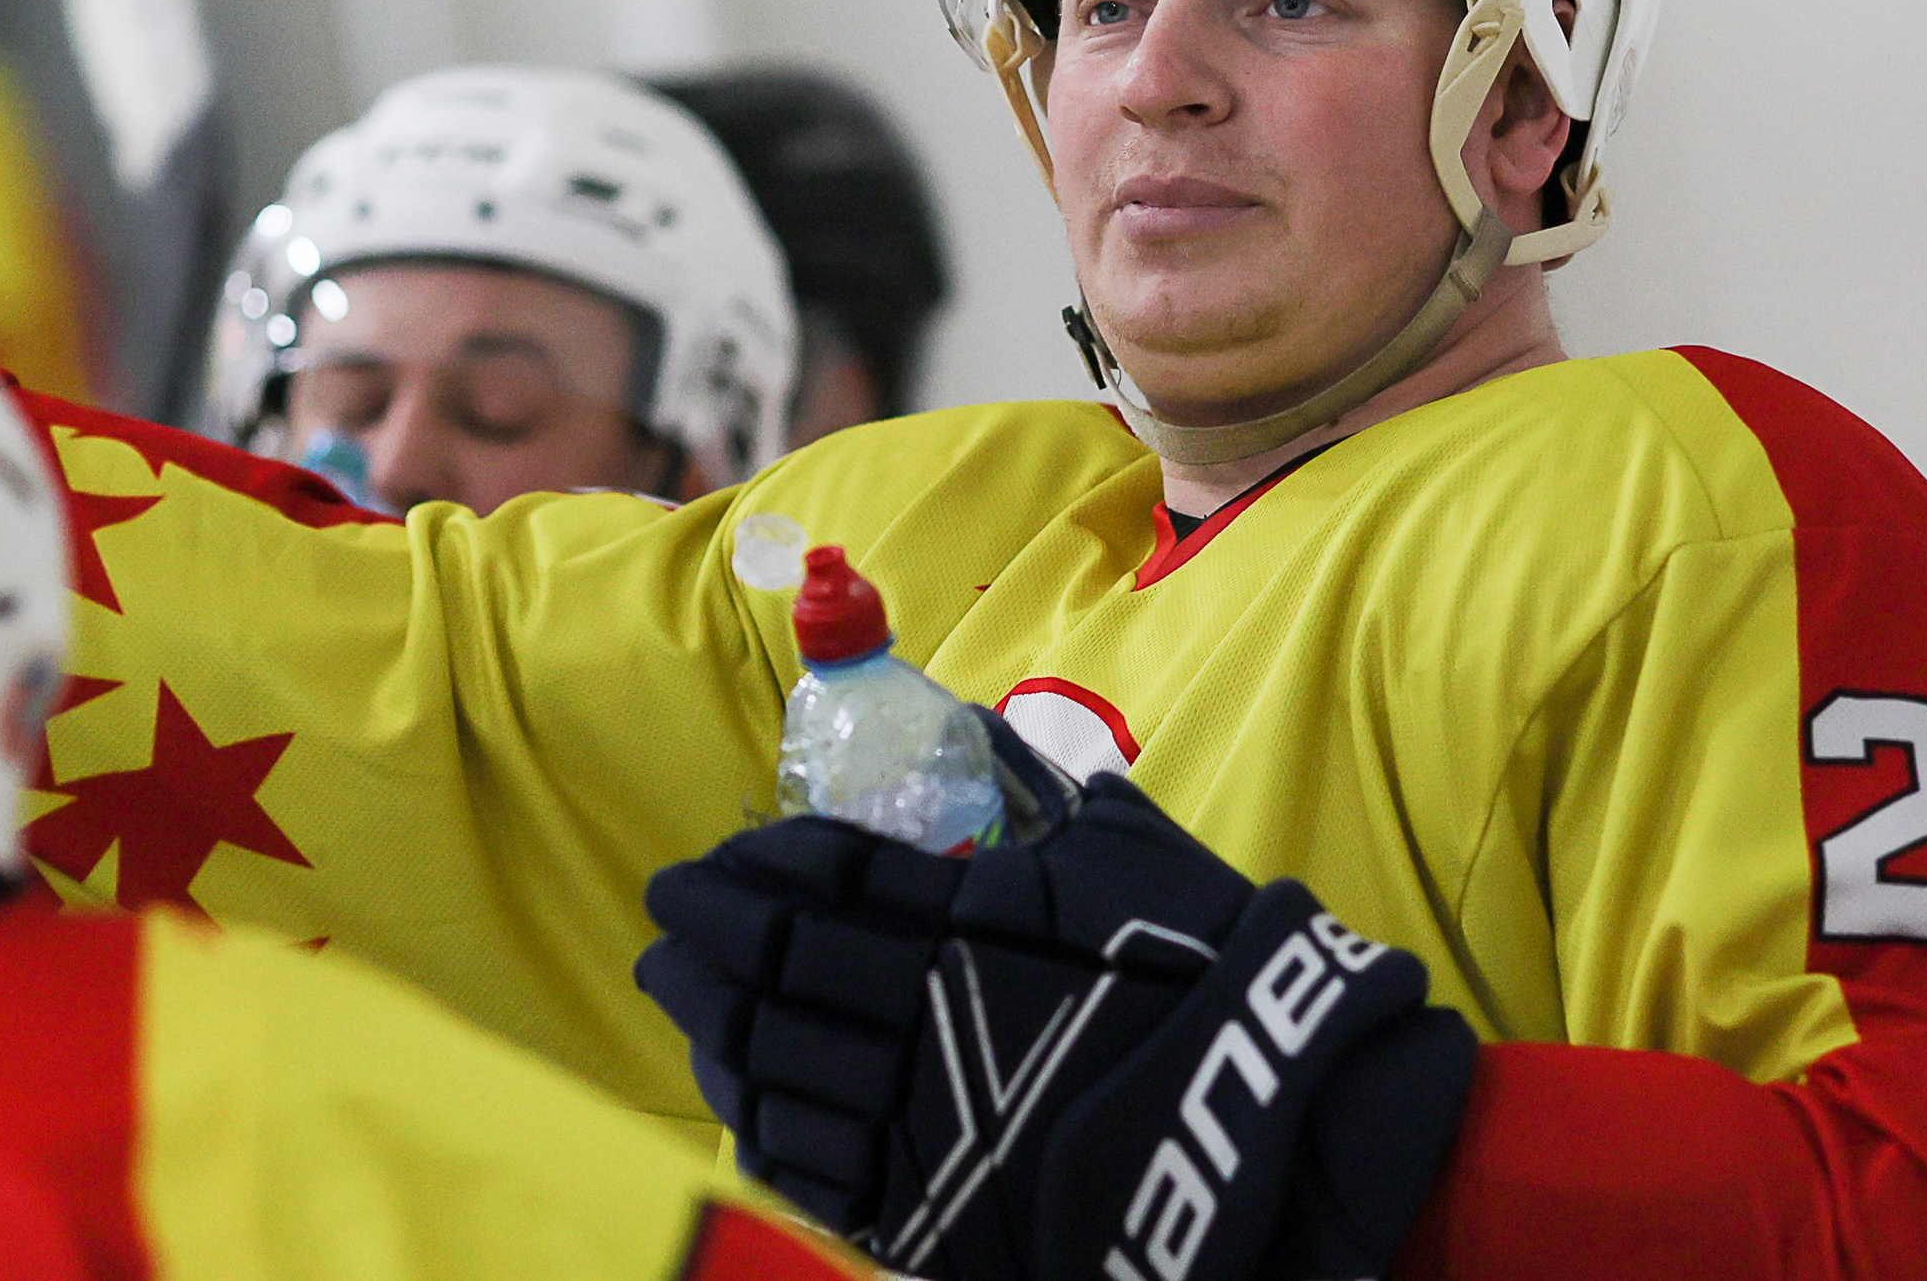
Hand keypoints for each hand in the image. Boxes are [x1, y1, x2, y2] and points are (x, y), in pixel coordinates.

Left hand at [638, 769, 1473, 1280]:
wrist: (1262, 1123)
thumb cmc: (1206, 970)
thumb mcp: (1130, 852)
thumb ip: (1046, 790)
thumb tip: (981, 722)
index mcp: (961, 918)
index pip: (821, 877)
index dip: (752, 865)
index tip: (711, 858)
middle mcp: (918, 1009)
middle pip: (774, 962)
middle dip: (706, 935)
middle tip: (664, 915)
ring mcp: (913, 1111)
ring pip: (772, 1062)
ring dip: (710, 1019)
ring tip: (677, 992)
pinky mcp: (924, 1204)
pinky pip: (809, 1166)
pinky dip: (757, 1125)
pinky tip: (735, 1099)